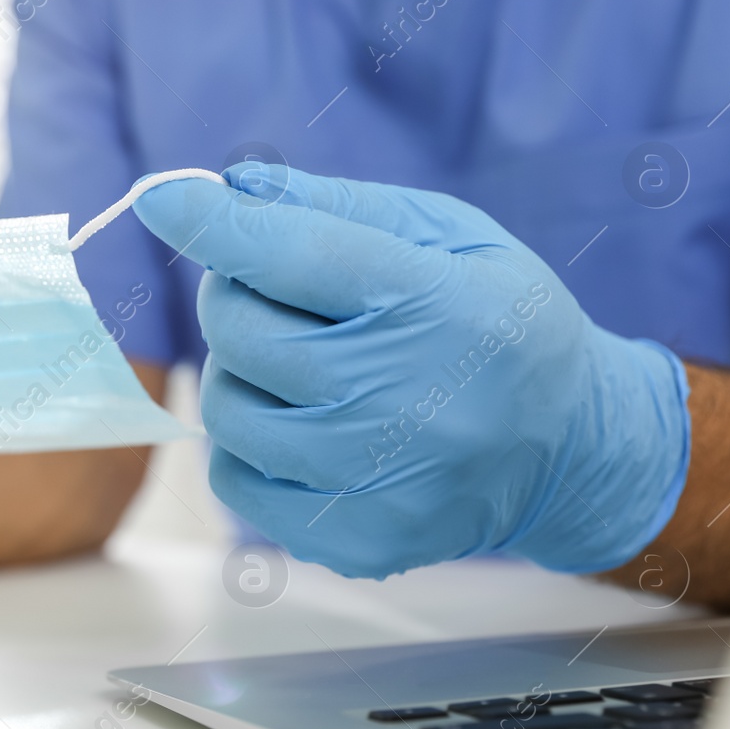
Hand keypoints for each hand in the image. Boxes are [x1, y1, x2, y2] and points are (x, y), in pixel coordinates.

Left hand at [132, 166, 689, 577]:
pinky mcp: (356, 541)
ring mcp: (377, 484)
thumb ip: (336, 206)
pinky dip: (251, 442)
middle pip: (240, 330)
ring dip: (243, 372)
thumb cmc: (497, 321)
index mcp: (435, 305)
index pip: (293, 255)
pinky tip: (309, 424)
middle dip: (237, 296)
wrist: (569, 448)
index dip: (213, 223)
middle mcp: (403, 401)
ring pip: (227, 406)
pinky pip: (235, 479)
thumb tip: (233, 187)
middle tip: (280, 294)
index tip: (160, 198)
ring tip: (304, 364)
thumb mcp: (448, 236)